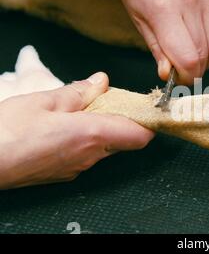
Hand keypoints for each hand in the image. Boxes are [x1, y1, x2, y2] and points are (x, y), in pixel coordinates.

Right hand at [0, 72, 153, 189]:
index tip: (147, 107)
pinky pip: (88, 155)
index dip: (148, 122)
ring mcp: (79, 167)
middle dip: (123, 120)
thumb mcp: (44, 101)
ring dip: (104, 129)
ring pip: (106, 147)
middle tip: (108, 100)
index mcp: (92, 134)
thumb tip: (101, 81)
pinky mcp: (66, 173)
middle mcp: (91, 155)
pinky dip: (88, 140)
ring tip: (82, 110)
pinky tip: (67, 127)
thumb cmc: (8, 133)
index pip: (140, 135)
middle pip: (124, 139)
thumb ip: (79, 92)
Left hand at [115, 0, 208, 84]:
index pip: (188, 60)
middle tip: (182, 70)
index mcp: (165, 10)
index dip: (185, 77)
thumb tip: (168, 73)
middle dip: (194, 70)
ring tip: (189, 53)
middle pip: (204, 56)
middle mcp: (191, 2)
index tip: (179, 81)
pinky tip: (197, 36)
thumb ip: (156, 47)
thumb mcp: (137, 16)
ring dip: (205, 58)